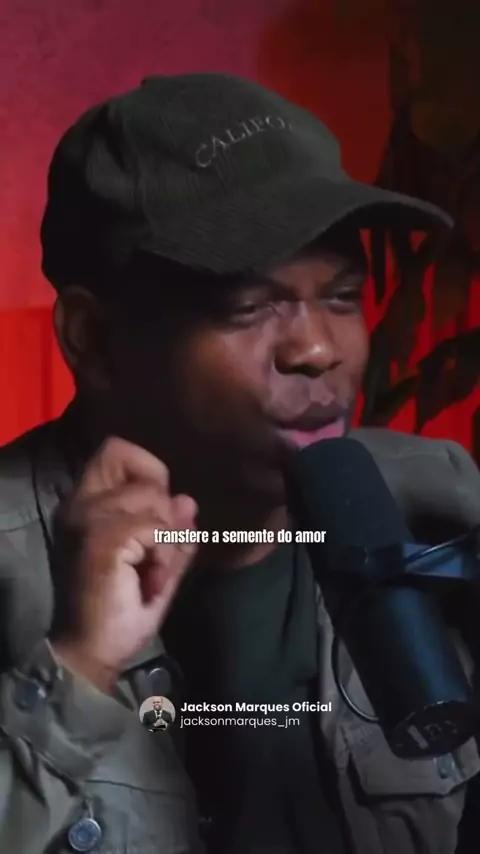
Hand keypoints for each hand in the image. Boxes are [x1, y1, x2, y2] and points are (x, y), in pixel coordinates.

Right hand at [50, 437, 196, 691]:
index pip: (116, 450)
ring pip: (157, 500)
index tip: (156, 513)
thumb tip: (188, 500)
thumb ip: (173, 531)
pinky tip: (151, 579)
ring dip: (168, 538)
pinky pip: (158, 528)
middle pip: (146, 472)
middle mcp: (83, 503)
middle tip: (155, 547)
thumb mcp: (159, 564)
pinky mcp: (105, 539)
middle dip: (164, 508)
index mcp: (89, 503)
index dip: (148, 470)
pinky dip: (165, 554)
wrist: (95, 651)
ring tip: (152, 570)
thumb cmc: (123, 609)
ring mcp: (91, 519)